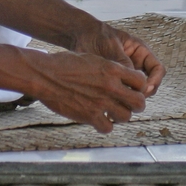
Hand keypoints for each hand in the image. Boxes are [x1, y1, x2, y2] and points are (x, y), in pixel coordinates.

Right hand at [25, 50, 147, 133]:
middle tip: (128, 104)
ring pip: (126, 117)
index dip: (139, 86)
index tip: (132, 89)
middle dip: (136, 104)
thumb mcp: (92, 59)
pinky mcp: (89, 116)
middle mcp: (110, 86)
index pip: (141, 81)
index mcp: (112, 69)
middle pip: (139, 102)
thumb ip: (109, 69)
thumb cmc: (64, 64)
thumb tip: (121, 79)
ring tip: (112, 112)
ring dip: (120, 115)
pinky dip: (105, 125)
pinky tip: (99, 119)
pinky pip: (108, 127)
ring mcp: (100, 102)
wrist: (45, 74)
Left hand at [71, 24, 165, 97]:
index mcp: (140, 51)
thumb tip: (133, 83)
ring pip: (137, 92)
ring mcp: (126, 74)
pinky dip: (120, 99)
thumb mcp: (109, 46)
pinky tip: (111, 103)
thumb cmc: (95, 35)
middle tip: (131, 101)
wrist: (77, 36)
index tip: (144, 89)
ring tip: (119, 103)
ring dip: (131, 99)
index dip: (155, 81)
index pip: (157, 69)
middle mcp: (136, 64)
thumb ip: (122, 61)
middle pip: (150, 84)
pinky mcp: (115, 83)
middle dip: (143, 94)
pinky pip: (123, 94)